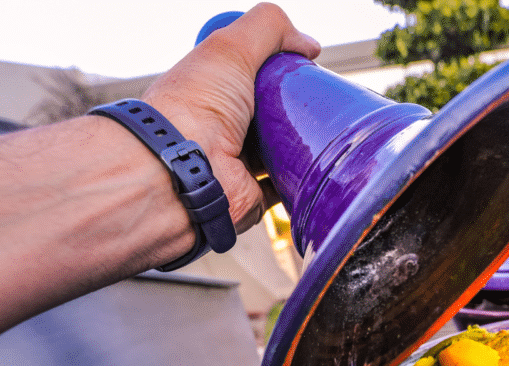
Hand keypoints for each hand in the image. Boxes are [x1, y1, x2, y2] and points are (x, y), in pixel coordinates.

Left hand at [142, 3, 320, 230]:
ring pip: (280, 150)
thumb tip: (309, 46)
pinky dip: (301, 179)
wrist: (181, 173)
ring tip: (326, 131)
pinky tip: (319, 167)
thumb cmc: (195, 107)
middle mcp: (220, 126)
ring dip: (301, 143)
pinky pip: (284, 187)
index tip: (302, 65)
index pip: (248, 73)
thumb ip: (269, 27)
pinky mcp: (251, 194)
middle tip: (320, 99)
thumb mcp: (230, 46)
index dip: (276, 66)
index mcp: (209, 90)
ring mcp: (235, 162)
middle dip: (295, 105)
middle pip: (269, 111)